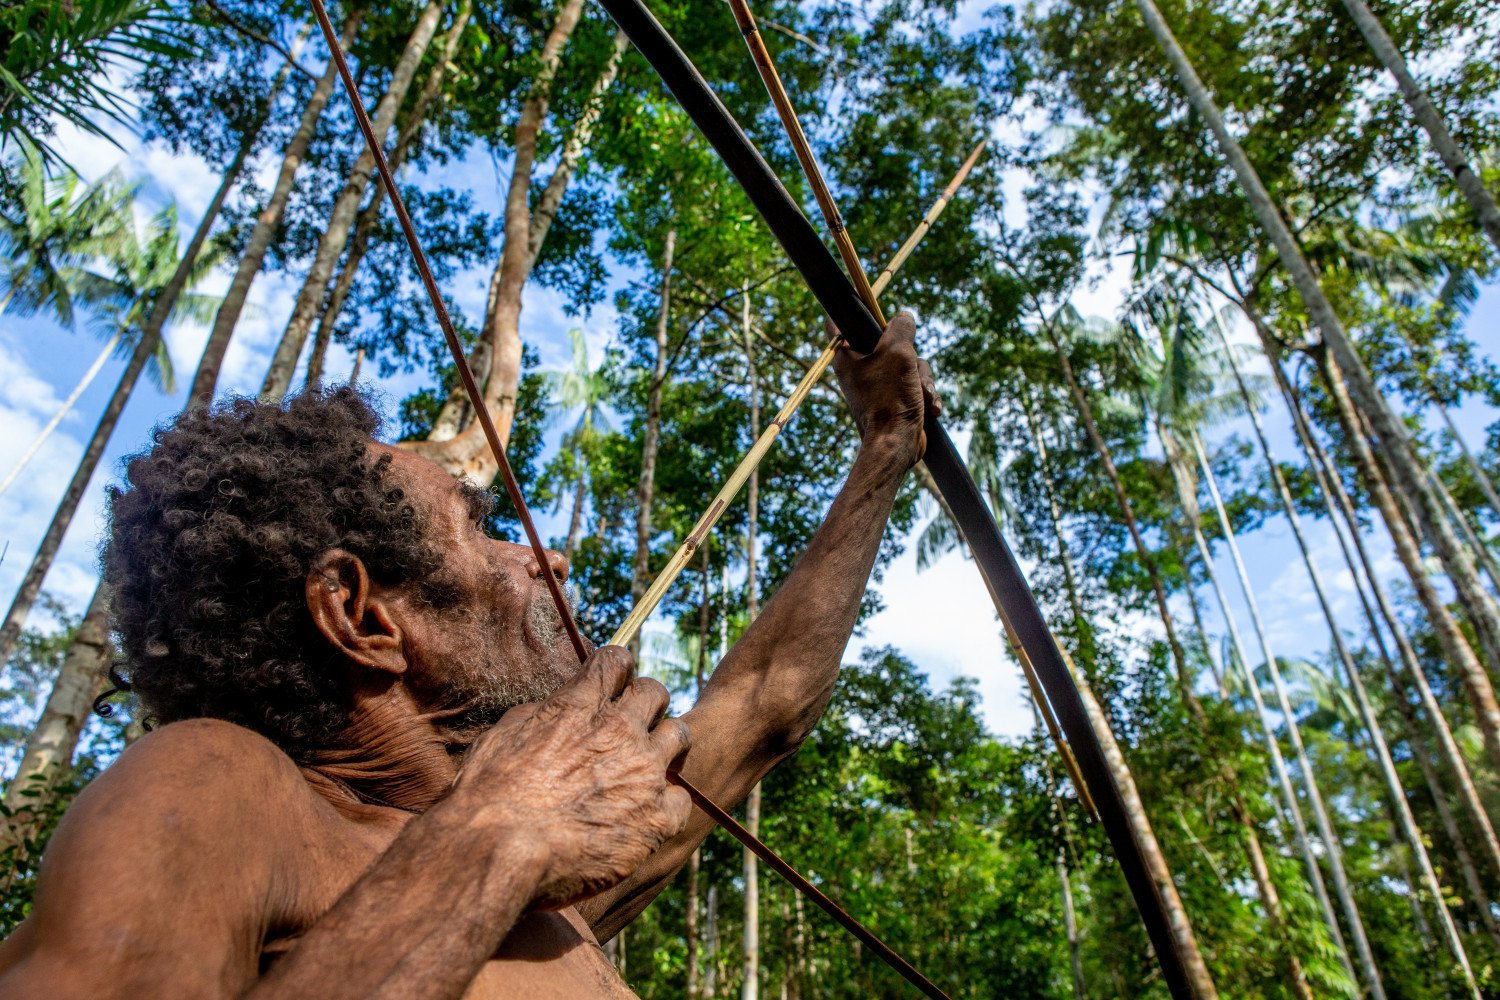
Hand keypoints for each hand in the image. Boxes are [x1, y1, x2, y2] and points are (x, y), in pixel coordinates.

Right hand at [450, 646, 691, 910]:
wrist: (499, 851)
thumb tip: (559, 709)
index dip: (615, 671)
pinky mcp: (657, 818)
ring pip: (679, 735)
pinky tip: (646, 817)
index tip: (610, 684)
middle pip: (655, 693)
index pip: (616, 661)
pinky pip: (681, 798)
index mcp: (580, 705)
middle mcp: (620, 730)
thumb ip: (543, 716)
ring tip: (646, 766)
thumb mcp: (504, 736)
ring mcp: (644, 772)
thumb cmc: (487, 798)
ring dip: (665, 745)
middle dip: (645, 704)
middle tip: (631, 726)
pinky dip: (666, 804)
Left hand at [830, 310, 939, 465]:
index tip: (864, 300)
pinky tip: (930, 408)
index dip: (851, 308)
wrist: (896, 444)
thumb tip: (904, 316)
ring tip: (923, 396)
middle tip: (909, 366)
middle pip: (890, 341)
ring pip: (908, 363)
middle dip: (910, 356)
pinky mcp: (895, 399)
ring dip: (923, 379)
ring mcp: (878, 384)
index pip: (838, 320)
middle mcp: (859, 368)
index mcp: (847, 355)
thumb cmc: (889, 397)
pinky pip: (915, 384)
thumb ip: (901, 328)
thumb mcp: (898, 352)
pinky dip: (925, 394)